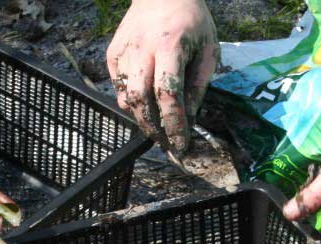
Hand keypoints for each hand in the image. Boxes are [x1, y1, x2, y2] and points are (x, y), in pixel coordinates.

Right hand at [106, 0, 218, 152]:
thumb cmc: (191, 22)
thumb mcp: (208, 51)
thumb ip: (198, 86)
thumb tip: (189, 120)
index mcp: (170, 46)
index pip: (168, 93)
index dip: (174, 124)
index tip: (180, 144)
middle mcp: (142, 49)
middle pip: (141, 100)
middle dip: (153, 128)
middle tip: (165, 142)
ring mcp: (123, 51)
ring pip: (126, 97)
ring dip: (141, 118)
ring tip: (156, 126)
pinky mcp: (112, 53)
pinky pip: (118, 87)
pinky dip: (130, 101)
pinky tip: (145, 103)